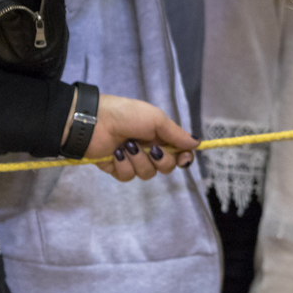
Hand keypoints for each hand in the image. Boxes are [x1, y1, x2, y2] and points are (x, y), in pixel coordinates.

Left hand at [82, 94, 199, 180]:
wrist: (95, 121)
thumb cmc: (127, 115)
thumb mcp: (156, 119)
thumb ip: (177, 134)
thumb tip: (198, 143)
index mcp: (160, 136)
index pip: (179, 153)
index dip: (184, 158)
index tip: (183, 159)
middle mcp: (149, 149)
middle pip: (166, 167)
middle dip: (161, 160)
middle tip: (151, 149)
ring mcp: (133, 160)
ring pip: (147, 174)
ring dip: (138, 161)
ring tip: (127, 146)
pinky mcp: (117, 169)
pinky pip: (128, 177)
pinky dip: (123, 165)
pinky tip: (115, 154)